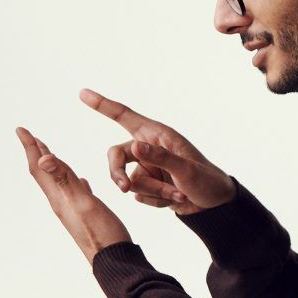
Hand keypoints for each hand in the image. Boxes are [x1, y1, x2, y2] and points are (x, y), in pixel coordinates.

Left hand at [17, 127, 132, 261]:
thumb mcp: (82, 202)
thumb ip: (64, 179)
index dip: (31, 146)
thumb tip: (42, 159)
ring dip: (54, 165)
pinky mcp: (86, 216)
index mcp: (59, 197)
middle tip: (30, 136)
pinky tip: (81, 182)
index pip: (40, 166)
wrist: (114, 262)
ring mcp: (73, 210)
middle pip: (45, 173)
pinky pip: (75, 193)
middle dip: (38, 152)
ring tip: (51, 153)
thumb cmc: (101, 234)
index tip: (21, 129)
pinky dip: (74, 182)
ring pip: (59, 182)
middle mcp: (61, 203)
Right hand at [81, 90, 233, 213]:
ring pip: (130, 182)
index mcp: (156, 135)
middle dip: (118, 174)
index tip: (83, 94)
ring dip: (154, 192)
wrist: (214, 204)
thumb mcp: (186, 169)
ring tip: (178, 194)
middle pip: (116, 157)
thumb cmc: (206, 179)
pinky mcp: (147, 187)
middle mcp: (148, 149)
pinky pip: (138, 196)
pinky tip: (175, 199)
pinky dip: (156, 201)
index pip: (124, 117)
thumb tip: (135, 147)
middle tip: (123, 188)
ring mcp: (147, 168)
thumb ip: (160, 157)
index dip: (102, 105)